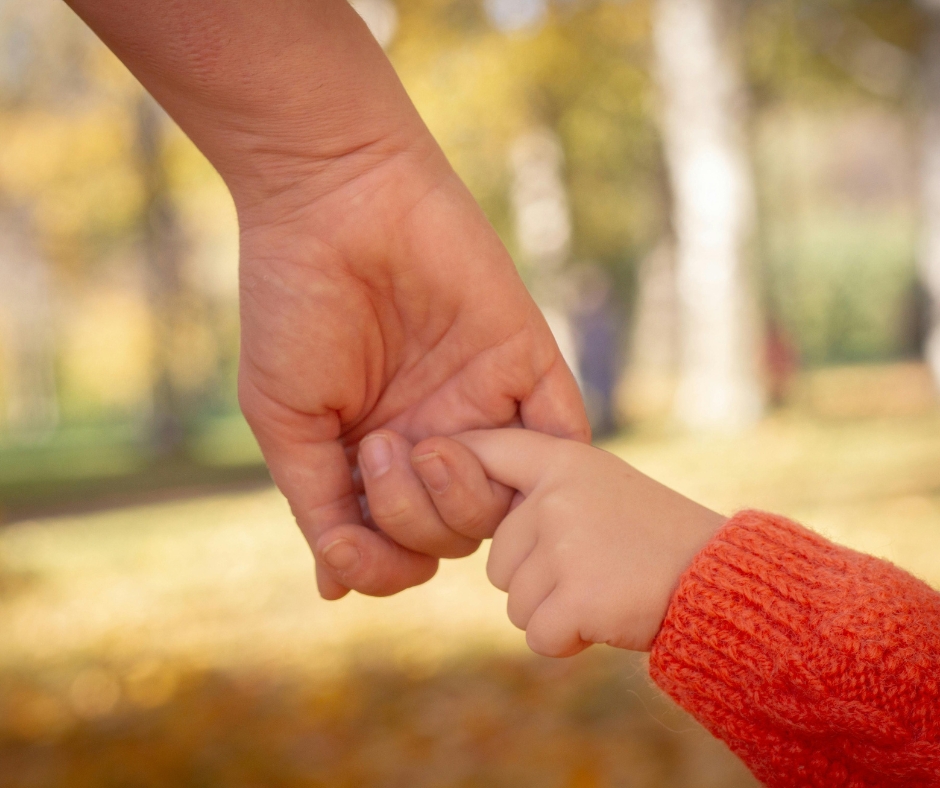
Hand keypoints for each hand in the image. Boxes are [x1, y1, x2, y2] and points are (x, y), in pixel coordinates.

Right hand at [237, 148, 588, 600]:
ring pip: (505, 503)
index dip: (383, 564)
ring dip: (461, 498)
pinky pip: (562, 437)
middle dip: (414, 520)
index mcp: (377, 456)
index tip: (350, 545)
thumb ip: (318, 505)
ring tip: (419, 443)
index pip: (400, 547)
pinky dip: (544, 465)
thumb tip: (337, 586)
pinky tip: (487, 451)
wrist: (336, 202)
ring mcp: (483, 404)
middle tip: (378, 449)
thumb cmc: (295, 308)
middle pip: (454, 534)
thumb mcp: (286, 421)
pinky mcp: (526, 362)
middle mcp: (434, 437)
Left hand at [411, 429, 725, 655]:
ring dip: (554, 611)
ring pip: (517, 602)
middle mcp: (555, 496)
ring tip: (606, 588)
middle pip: (499, 559)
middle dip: (537, 579)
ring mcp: (564, 543)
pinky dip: (568, 641)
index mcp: (563, 461)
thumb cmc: (657, 537)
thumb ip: (544, 493)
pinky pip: (537, 635)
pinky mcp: (575, 595)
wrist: (721, 578)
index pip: (489, 450)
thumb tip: (469, 503)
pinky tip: (606, 619)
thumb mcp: (602, 488)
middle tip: (595, 569)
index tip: (425, 459)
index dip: (455, 462)